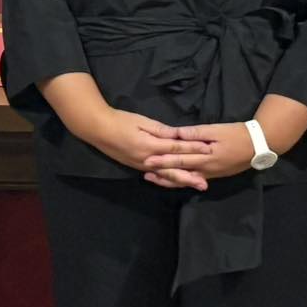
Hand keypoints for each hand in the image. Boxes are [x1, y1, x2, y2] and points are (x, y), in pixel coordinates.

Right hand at [82, 108, 211, 183]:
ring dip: (182, 181)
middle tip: (205, 184)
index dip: (193, 149)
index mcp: (150, 146)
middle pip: (173, 169)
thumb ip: (161, 130)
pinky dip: (168, 180)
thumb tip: (178, 135)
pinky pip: (157, 176)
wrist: (99, 130)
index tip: (208, 150)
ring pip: (166, 176)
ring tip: (195, 186)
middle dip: (190, 176)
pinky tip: (176, 182)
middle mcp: (148, 160)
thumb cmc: (120, 121)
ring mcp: (143, 166)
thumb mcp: (141, 121)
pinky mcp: (138, 167)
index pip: (176, 148)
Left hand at [143, 122, 258, 189]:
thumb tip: (177, 134)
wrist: (257, 146)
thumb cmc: (237, 135)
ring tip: (152, 178)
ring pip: (185, 179)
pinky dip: (181, 180)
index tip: (147, 159)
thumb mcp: (217, 130)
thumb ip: (197, 133)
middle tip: (144, 170)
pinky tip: (172, 180)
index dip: (163, 159)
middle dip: (161, 171)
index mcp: (206, 157)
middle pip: (179, 171)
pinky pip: (193, 179)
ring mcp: (209, 174)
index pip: (180, 159)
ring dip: (168, 179)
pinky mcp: (213, 174)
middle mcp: (205, 169)